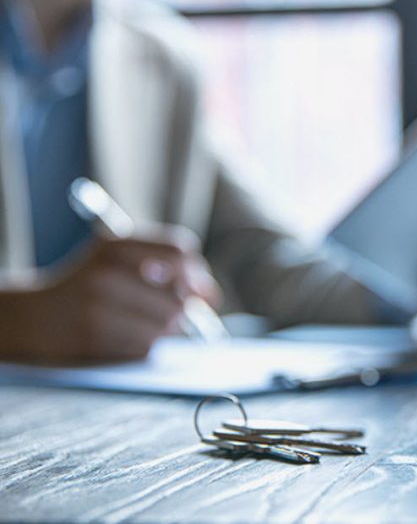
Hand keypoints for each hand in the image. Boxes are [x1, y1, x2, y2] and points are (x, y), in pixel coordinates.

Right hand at [13, 227, 220, 363]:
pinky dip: (146, 345)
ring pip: (167, 323)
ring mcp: (99, 303)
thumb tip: (210, 295)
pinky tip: (124, 336)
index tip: (201, 291)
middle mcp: (108, 270)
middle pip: (179, 295)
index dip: (197, 273)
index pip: (180, 251)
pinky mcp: (94, 334)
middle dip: (183, 310)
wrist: (33, 316)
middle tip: (170, 313)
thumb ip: (164, 266)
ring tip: (142, 323)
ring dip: (165, 329)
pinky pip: (147, 345)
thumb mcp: (116, 259)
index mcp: (117, 244)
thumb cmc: (87, 286)